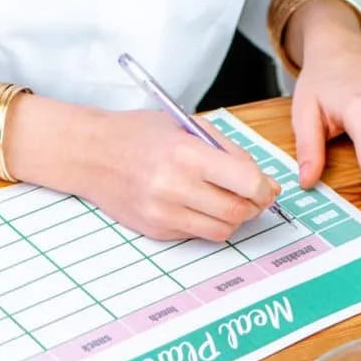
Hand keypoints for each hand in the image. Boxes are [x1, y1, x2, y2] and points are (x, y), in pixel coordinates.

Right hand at [9, 100, 278, 241]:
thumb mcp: (186, 126)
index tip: (268, 187)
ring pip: (221, 230)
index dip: (264, 188)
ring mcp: (163, 213)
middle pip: (237, 212)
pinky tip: (196, 203)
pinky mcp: (156, 230)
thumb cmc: (140, 134)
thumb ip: (226, 151)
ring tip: (226, 200)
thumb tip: (262, 181)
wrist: (92, 154)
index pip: (245, 182)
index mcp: (186, 153)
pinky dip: (206, 222)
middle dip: (254, 206)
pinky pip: (196, 234)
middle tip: (254, 196)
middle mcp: (174, 187)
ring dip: (233, 218)